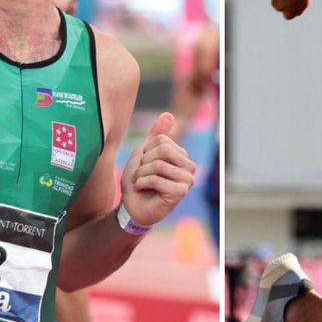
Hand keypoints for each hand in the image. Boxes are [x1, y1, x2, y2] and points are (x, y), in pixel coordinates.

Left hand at [119, 112, 196, 227]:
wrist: (132, 207)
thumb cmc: (138, 182)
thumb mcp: (143, 154)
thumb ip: (156, 136)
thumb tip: (168, 114)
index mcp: (182, 156)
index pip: (162, 141)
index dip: (145, 151)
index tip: (143, 164)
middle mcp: (189, 167)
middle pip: (163, 151)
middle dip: (144, 162)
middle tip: (141, 174)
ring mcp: (187, 181)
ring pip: (159, 165)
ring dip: (141, 174)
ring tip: (141, 182)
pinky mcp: (181, 193)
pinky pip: (157, 180)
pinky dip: (143, 183)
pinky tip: (143, 189)